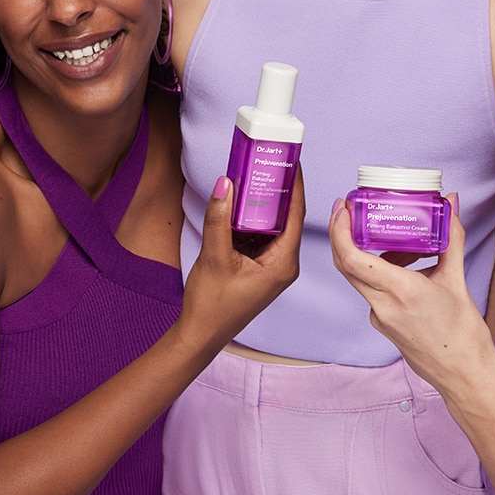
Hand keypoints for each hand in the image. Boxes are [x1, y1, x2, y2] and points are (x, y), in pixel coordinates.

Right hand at [177, 169, 303, 346]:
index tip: (292, 159)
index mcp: (283, 263)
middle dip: (278, 190)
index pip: (296, 215)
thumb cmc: (211, 304)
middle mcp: (283, 265)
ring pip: (271, 227)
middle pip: (286, 218)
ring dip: (262, 204)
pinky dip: (251, 220)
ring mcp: (271, 267)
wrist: (199, 334)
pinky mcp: (258, 269)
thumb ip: (219, 218)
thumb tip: (225, 183)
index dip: (296, 185)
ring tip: (255, 174)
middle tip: (270, 160)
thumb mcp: (214, 256)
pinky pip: (259, 237)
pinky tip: (239, 203)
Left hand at [329, 195, 491, 389]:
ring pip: (361, 277)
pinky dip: (383, 271)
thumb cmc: (464, 335)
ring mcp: (380, 318)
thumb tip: (450, 203)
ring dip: (370, 252)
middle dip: (344, 234)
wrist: (464, 376)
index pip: (353, 259)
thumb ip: (451, 238)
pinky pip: (373, 291)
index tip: (343, 208)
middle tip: (352, 210)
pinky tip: (408, 265)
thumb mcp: (458, 280)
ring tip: (399, 238)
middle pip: (346, 265)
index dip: (341, 231)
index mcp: (401, 292)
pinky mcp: (383, 324)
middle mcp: (383, 306)